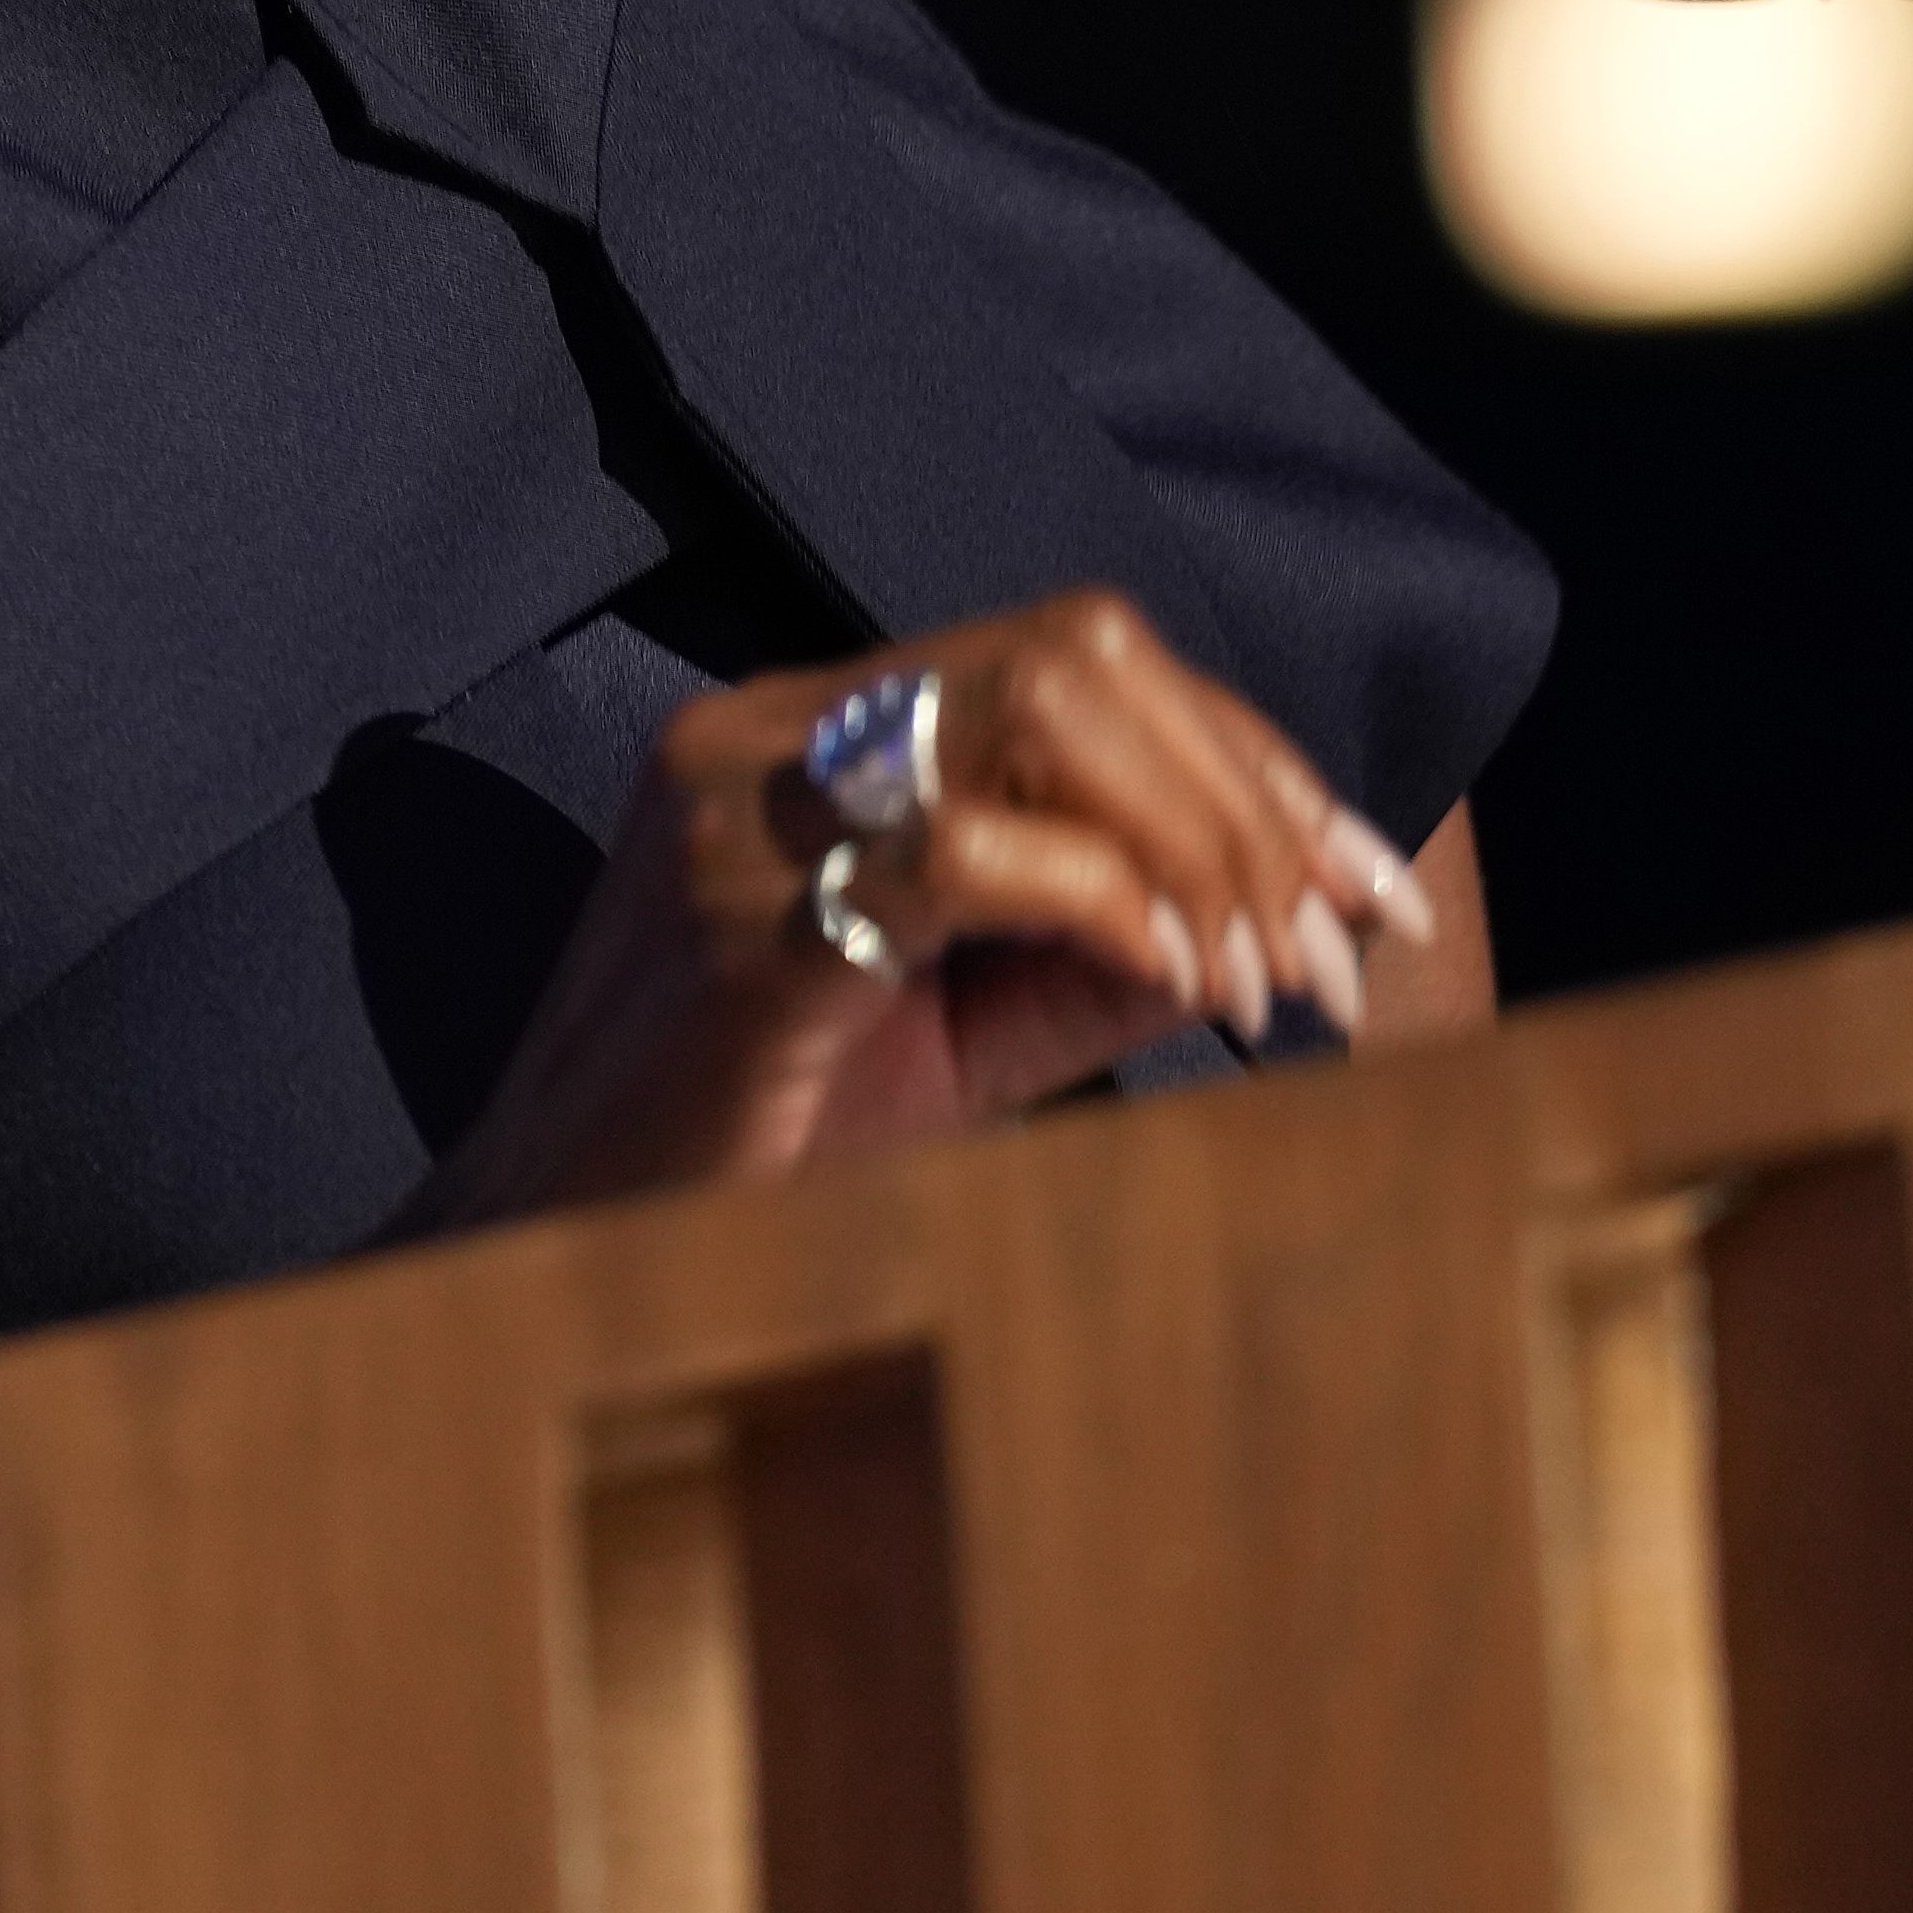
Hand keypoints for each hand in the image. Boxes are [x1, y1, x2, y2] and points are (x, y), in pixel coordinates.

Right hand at [414, 589, 1435, 1230]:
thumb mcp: (957, 1031)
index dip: (1248, 756)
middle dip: (1246, 792)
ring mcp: (742, 807)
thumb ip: (1095, 955)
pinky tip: (1167, 985)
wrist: (544, 1261)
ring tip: (1250, 981)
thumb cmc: (753, 1152)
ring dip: (1194, 840)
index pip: (1074, 654)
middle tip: (1325, 953)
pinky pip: (965, 850)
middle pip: (1077, 651)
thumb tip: (1278, 909)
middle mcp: (767, 727)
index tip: (1368, 886)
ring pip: (1037, 709)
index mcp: (810, 726)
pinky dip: (1105, 902)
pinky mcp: (738, 918)